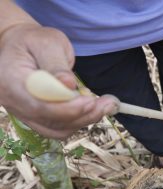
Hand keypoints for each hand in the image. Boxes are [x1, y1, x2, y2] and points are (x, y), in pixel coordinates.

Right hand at [0, 24, 118, 138]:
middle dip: (83, 115)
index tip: (90, 101)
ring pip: (57, 129)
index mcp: (12, 82)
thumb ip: (56, 64)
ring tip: (106, 105)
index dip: (67, 108)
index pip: (39, 105)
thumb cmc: (34, 42)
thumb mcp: (46, 43)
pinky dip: (79, 121)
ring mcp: (26, 114)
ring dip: (85, 120)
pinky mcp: (37, 119)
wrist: (22, 49)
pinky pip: (59, 129)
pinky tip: (92, 109)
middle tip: (109, 103)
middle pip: (51, 121)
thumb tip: (68, 84)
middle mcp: (16, 104)